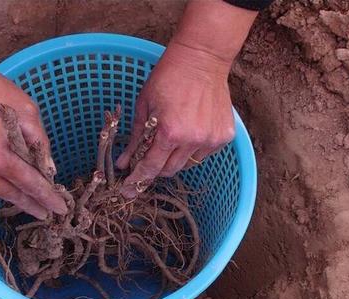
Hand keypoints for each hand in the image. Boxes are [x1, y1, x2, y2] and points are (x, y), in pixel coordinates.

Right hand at [0, 59, 66, 218]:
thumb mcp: (27, 113)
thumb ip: (41, 143)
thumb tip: (49, 169)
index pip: (30, 185)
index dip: (47, 198)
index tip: (61, 209)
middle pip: (13, 194)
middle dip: (33, 204)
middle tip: (48, 213)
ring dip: (16, 198)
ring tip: (32, 204)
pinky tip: (10, 189)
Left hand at [116, 42, 234, 195]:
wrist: (202, 58)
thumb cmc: (168, 77)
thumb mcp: (144, 105)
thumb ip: (134, 138)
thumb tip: (123, 163)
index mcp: (170, 132)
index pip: (151, 167)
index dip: (138, 179)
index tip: (129, 190)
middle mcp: (193, 140)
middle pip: (169, 170)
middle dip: (155, 167)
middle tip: (148, 157)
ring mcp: (211, 139)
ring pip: (187, 164)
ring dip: (175, 157)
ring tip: (172, 136)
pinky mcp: (225, 136)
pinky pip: (203, 154)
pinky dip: (193, 148)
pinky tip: (190, 129)